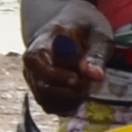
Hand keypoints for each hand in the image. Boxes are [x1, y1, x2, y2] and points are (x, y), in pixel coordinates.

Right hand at [20, 0, 111, 117]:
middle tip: (88, 85)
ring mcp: (35, 76)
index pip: (35, 61)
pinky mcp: (41, 88)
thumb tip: (95, 76)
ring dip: (69, 101)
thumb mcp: (98, 33)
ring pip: (45, 100)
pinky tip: (80, 96)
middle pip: (41, 87)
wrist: (72, 24)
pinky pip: (49, 106)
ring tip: (86, 88)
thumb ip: (96, 54)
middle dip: (68, 93)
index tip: (77, 78)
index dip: (55, 75)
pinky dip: (67, 107)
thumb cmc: (86, 26)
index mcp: (43, 41)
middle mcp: (32, 61)